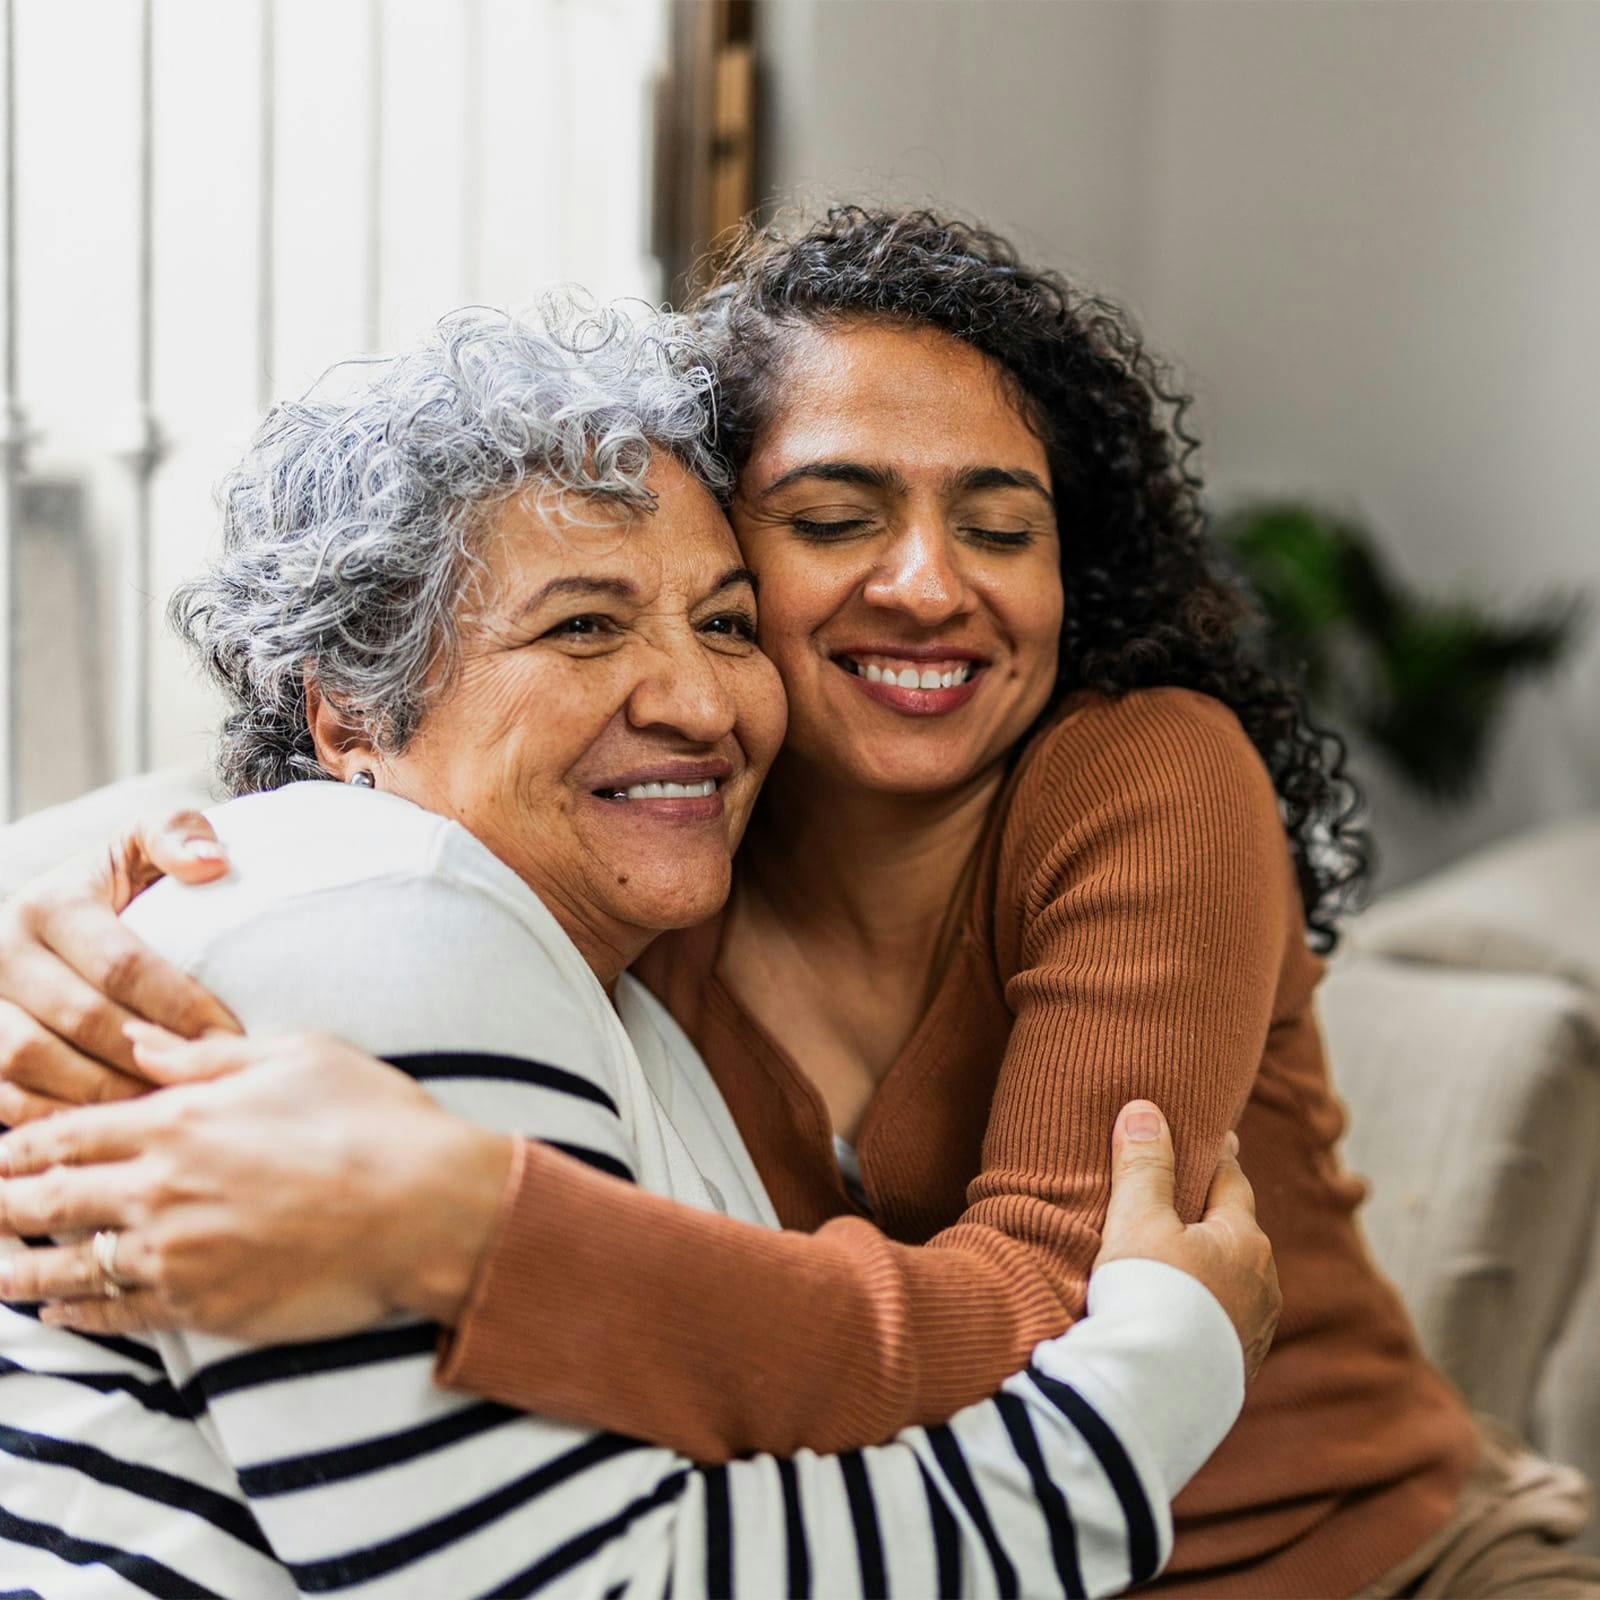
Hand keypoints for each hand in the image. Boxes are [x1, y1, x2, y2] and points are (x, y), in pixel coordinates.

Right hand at [0, 810, 238, 1121]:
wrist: (45, 920)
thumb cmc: (111, 888)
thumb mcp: (138, 847)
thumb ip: (176, 835)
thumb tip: (212, 862)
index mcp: (48, 904)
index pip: (121, 964)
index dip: (179, 1006)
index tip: (230, 1036)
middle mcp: (0, 954)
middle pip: (79, 1019)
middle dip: (148, 1056)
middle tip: (207, 1082)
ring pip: (34, 1064)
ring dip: (104, 1092)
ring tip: (166, 1108)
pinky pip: (6, 1098)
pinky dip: (59, 1117)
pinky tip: (115, 1126)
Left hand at [0, 1026, 513, 1340]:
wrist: (423, 1208)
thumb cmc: (372, 1120)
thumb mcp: (297, 1055)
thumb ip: (208, 1055)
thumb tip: (144, 1043)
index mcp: (180, 1121)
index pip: (72, 1133)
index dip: (22, 1144)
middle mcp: (163, 1189)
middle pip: (52, 1201)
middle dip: (4, 1204)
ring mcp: (179, 1255)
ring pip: (72, 1265)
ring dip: (22, 1268)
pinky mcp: (205, 1307)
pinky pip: (120, 1315)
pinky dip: (80, 1316)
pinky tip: (60, 1313)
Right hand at [1095, 1100, 1280, 1381]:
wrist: (1155, 1394)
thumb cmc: (1148, 1294)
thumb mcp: (1138, 1218)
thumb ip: (1143, 1163)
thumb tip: (1144, 1108)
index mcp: (1245, 1239)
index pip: (1232, 1181)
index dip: (1217, 1157)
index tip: (1215, 1139)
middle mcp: (1263, 1284)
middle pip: (1236, 1235)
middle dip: (1214, 1218)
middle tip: (1188, 1202)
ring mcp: (1253, 1332)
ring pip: (1234, 1284)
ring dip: (1211, 1271)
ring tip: (1181, 1266)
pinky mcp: (1234, 1372)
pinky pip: (1222, 1326)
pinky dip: (1203, 1314)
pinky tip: (1181, 1320)